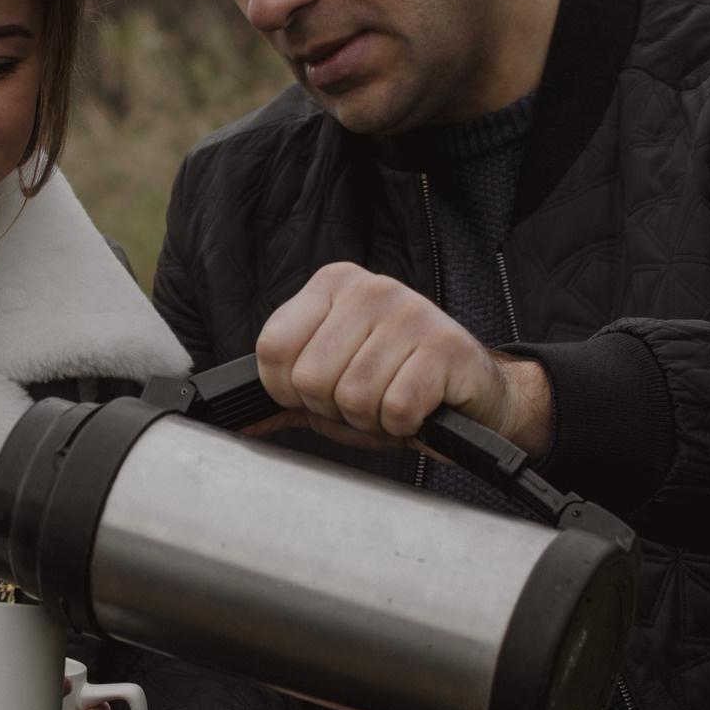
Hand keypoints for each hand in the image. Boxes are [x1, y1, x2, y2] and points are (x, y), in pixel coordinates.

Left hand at [251, 261, 552, 457]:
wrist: (472, 395)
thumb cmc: (395, 385)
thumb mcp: (329, 384)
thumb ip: (282, 395)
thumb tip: (237, 422)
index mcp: (333, 285)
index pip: (272, 347)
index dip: (288, 389)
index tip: (318, 392)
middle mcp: (370, 289)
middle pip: (310, 377)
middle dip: (334, 408)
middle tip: (366, 400)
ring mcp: (411, 312)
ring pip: (353, 396)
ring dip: (372, 419)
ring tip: (393, 401)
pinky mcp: (446, 347)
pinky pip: (396, 408)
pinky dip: (404, 424)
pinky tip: (419, 408)